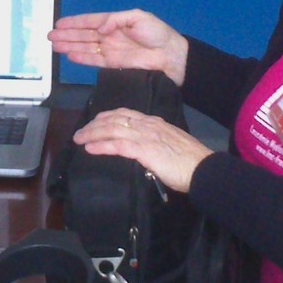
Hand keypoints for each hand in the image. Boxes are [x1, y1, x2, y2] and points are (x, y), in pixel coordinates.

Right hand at [48, 9, 188, 84]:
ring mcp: (110, 50)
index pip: (90, 21)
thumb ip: (116, 20)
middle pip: (84, 35)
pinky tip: (70, 56)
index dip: (74, 22)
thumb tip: (100, 27)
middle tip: (50, 36)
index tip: (59, 24)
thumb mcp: (138, 17)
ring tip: (55, 46)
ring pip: (85, 48)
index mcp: (114, 22)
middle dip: (67, 35)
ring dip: (70, 46)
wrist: (171, 57)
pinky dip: (82, 59)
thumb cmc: (157, 33)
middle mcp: (109, 35)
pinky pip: (94, 61)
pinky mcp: (113, 64)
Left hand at [72, 107, 213, 192]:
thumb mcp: (170, 144)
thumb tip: (142, 148)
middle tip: (80, 132)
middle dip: (94, 125)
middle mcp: (148, 125)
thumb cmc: (190, 161)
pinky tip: (90, 148)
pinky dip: (101, 145)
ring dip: (92, 133)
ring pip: (112, 130)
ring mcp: (146, 136)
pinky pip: (117, 145)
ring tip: (79, 139)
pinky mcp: (144, 150)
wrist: (203, 169)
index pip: (125, 114)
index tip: (95, 121)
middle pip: (114, 119)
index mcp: (154, 123)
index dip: (107, 116)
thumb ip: (155, 142)